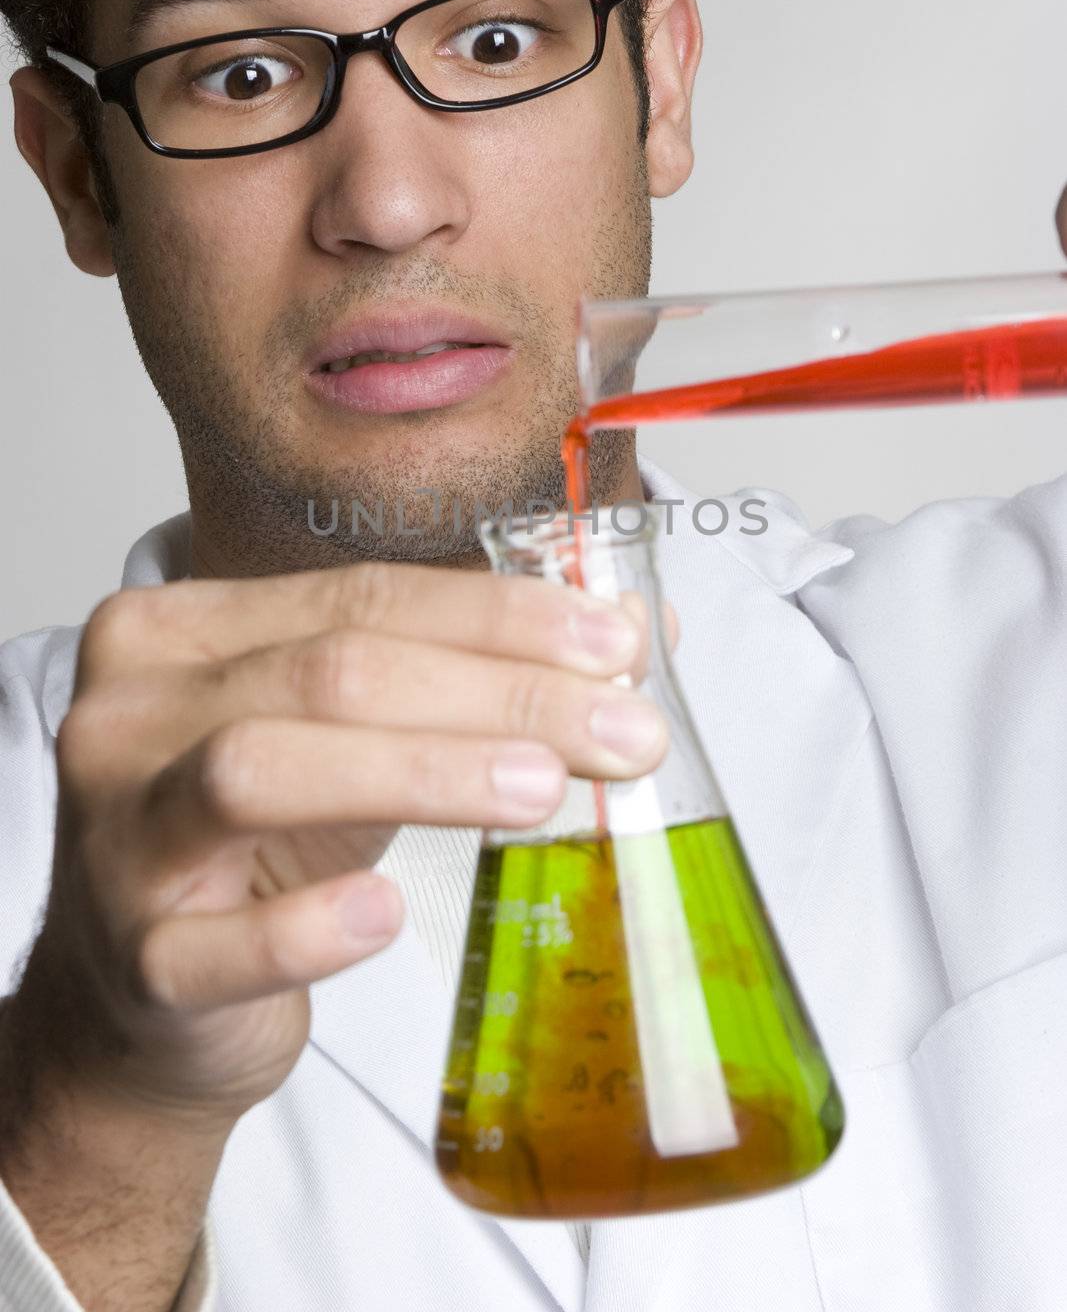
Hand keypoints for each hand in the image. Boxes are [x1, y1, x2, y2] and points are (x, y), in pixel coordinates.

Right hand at [21, 564, 667, 1132]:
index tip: (613, 644)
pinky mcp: (136, 963)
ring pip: (261, 771)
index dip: (497, 616)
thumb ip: (467, 674)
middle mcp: (129, 716)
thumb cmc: (254, 849)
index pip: (358, 598)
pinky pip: (215, 943)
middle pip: (326, 673)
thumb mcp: (353, 739)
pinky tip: (385, 915)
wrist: (145, 1003)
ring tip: (544, 788)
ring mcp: (118, 839)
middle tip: (622, 730)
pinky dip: (306, 927)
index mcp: (180, 633)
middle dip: (496, 693)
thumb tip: (628, 630)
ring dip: (422, 773)